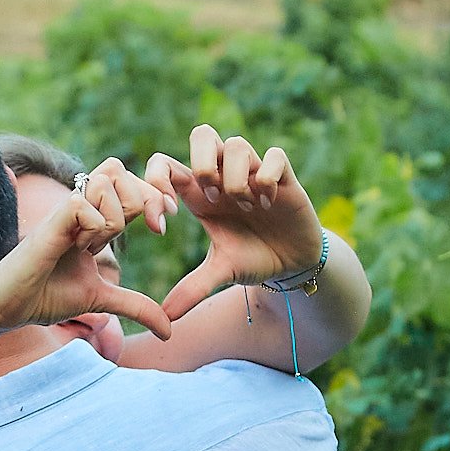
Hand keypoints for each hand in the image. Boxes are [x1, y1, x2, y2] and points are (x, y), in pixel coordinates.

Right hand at [0, 169, 171, 339]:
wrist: (6, 307)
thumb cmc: (45, 296)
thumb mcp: (100, 299)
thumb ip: (135, 306)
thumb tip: (168, 331)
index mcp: (91, 219)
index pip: (128, 183)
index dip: (152, 195)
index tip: (163, 224)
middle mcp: (78, 208)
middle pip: (119, 169)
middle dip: (144, 197)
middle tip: (152, 228)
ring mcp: (63, 213)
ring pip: (104, 180)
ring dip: (114, 215)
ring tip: (98, 245)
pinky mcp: (48, 224)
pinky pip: (81, 203)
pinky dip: (93, 225)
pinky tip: (82, 247)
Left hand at [144, 125, 324, 321]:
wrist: (292, 265)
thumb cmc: (252, 259)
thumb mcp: (221, 272)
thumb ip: (192, 288)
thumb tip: (164, 316)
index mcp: (199, 194)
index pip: (165, 164)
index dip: (157, 184)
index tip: (165, 220)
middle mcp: (224, 177)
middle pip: (202, 133)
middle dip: (201, 163)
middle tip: (210, 197)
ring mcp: (254, 173)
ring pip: (236, 144)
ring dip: (235, 176)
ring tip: (245, 205)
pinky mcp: (284, 177)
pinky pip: (274, 156)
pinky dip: (267, 178)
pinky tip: (268, 203)